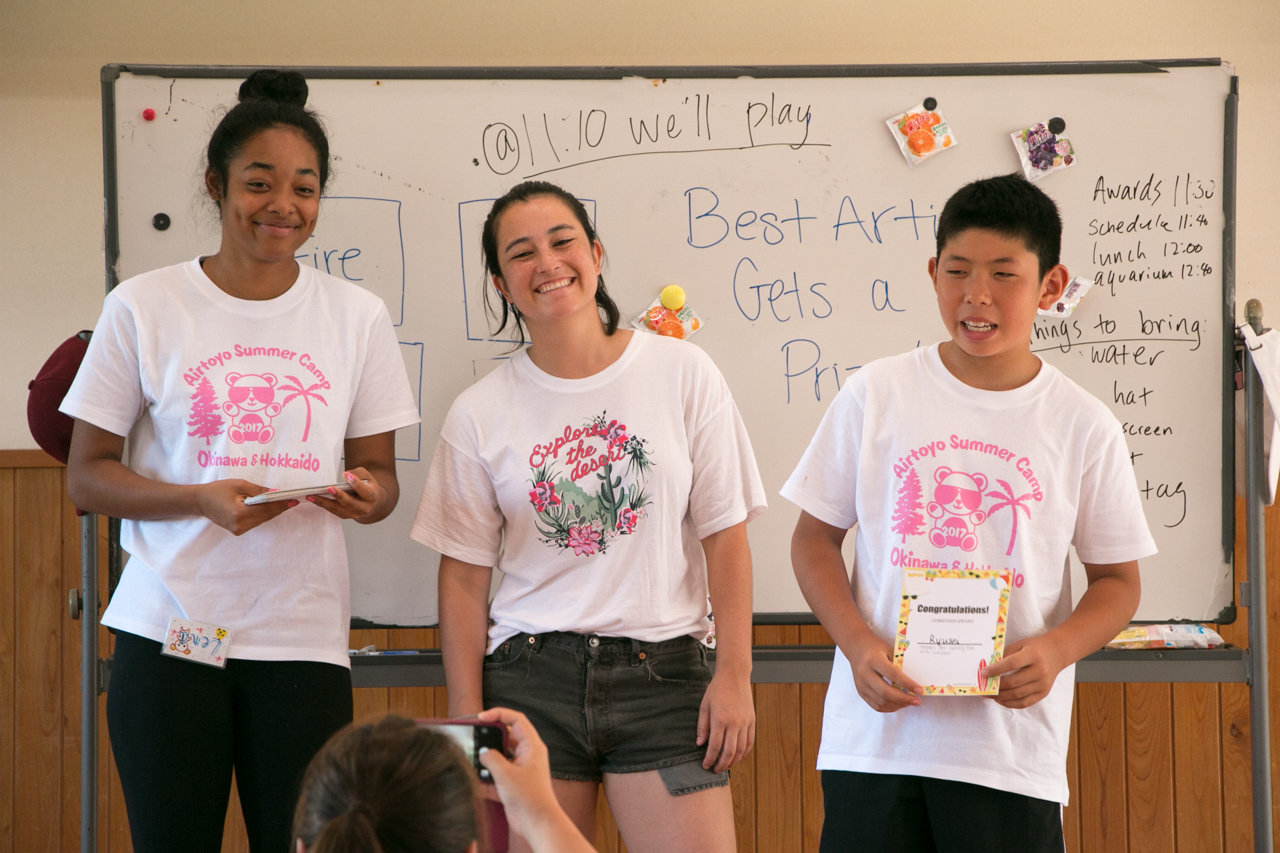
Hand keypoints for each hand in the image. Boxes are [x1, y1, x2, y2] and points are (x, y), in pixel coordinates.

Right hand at [196, 479, 295, 535]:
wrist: (201, 501)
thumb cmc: (218, 490)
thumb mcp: (239, 485)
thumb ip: (259, 490)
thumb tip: (276, 492)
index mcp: (239, 513)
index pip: (266, 509)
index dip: (281, 504)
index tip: (293, 499)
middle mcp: (240, 525)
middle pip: (266, 516)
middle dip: (279, 507)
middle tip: (292, 500)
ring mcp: (238, 530)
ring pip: (262, 520)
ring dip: (273, 511)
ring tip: (284, 502)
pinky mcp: (238, 531)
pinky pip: (256, 522)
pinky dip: (264, 515)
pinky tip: (271, 507)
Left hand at [305, 469, 384, 521]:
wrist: (372, 503)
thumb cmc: (368, 486)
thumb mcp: (367, 476)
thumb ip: (357, 473)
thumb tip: (344, 476)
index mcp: (372, 497)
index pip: (364, 491)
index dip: (356, 484)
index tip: (347, 476)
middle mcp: (364, 508)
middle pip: (350, 503)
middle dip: (339, 496)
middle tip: (329, 488)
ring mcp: (354, 514)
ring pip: (338, 509)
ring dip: (323, 502)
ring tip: (311, 496)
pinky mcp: (345, 516)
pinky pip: (333, 510)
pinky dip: (323, 505)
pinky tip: (313, 499)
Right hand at [476, 707, 564, 836]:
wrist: (537, 823)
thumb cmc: (530, 798)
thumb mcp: (506, 774)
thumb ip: (491, 759)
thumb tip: (483, 752)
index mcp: (532, 746)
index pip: (516, 719)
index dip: (499, 714)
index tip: (481, 717)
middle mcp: (527, 754)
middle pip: (507, 736)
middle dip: (490, 737)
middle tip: (475, 738)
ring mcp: (520, 768)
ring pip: (501, 754)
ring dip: (488, 757)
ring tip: (474, 758)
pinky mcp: (514, 782)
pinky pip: (498, 772)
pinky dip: (488, 774)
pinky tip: (477, 776)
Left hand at [697, 669, 754, 771]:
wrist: (734, 676)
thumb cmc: (716, 690)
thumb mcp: (704, 706)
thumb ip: (702, 726)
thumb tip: (700, 744)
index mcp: (720, 719)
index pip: (714, 746)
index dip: (709, 759)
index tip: (705, 766)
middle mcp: (735, 723)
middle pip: (729, 752)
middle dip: (722, 764)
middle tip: (715, 770)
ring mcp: (745, 722)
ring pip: (741, 750)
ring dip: (733, 761)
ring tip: (726, 766)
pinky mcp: (752, 721)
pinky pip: (750, 742)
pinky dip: (744, 752)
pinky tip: (738, 757)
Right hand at [846, 629, 922, 712]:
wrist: (856, 646)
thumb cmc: (875, 647)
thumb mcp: (889, 650)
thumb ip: (899, 665)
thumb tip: (914, 683)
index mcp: (873, 660)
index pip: (892, 675)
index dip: (907, 684)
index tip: (919, 690)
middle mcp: (864, 673)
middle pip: (885, 692)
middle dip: (904, 699)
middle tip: (917, 701)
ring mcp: (861, 684)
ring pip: (881, 702)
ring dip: (898, 705)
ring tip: (909, 702)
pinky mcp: (860, 691)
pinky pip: (875, 705)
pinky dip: (889, 708)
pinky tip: (898, 704)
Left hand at [982, 635, 1064, 708]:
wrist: (1056, 653)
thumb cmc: (1034, 648)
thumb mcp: (1020, 645)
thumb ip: (1005, 655)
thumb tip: (988, 668)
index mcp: (1033, 655)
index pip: (1012, 664)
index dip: (996, 669)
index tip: (982, 673)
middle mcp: (1040, 670)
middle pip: (1014, 682)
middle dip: (996, 687)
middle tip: (983, 688)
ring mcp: (1043, 684)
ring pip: (1018, 694)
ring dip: (1001, 697)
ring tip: (989, 695)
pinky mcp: (1044, 693)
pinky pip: (1025, 702)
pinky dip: (1011, 704)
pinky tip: (1001, 700)